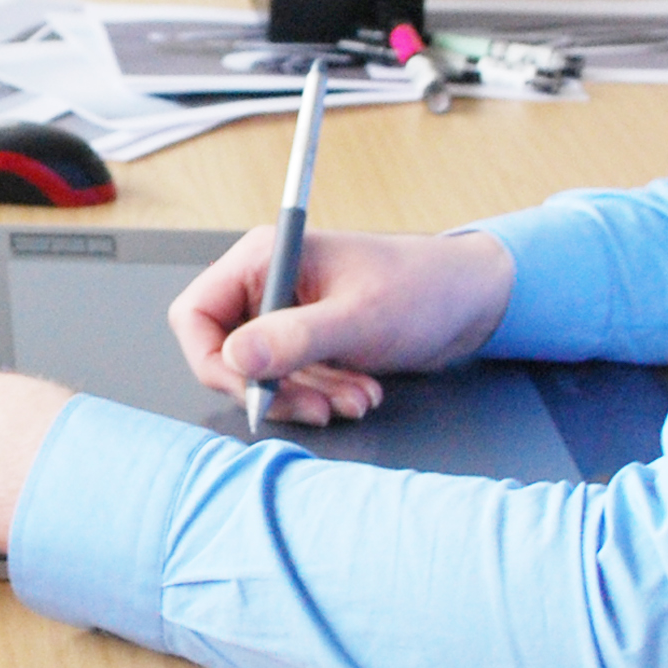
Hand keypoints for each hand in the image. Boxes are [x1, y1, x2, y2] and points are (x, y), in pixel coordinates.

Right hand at [170, 226, 516, 425]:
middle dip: (271, 389)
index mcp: (266, 259)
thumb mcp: (359, 318)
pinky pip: (290, 380)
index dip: (212, 360)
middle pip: (226, 352)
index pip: (195, 314)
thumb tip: (236, 358)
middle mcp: (268, 284)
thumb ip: (295, 339)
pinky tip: (360, 392)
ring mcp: (286, 313)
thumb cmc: (423, 288)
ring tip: (354, 400)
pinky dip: (320, 395)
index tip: (251, 391)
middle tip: (317, 408)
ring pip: (260, 374)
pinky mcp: (308, 339)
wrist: (473, 299)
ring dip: (303, 398)